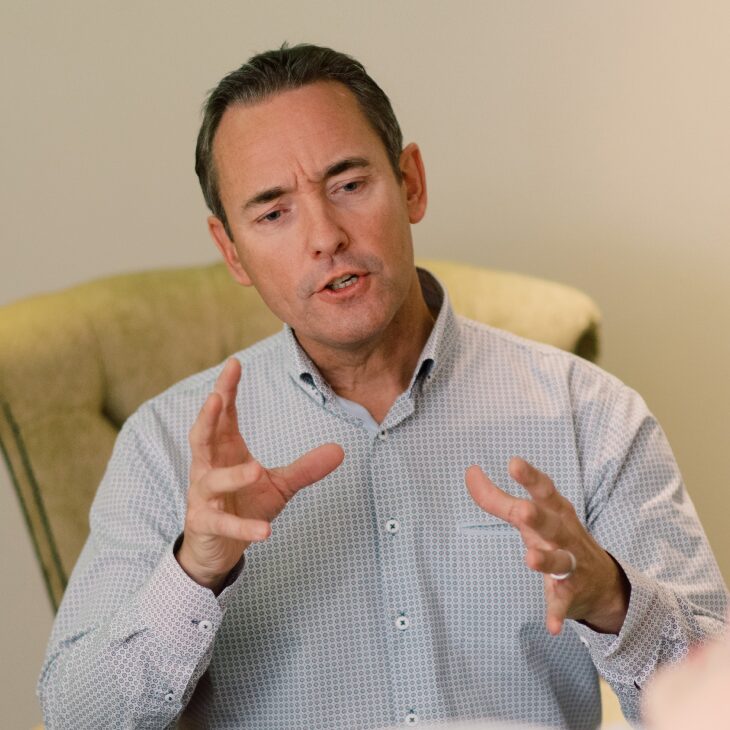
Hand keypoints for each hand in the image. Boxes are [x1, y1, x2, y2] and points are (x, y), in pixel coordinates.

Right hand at [177, 358, 344, 591]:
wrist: (218, 548)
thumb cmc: (244, 505)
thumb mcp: (279, 485)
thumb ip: (305, 468)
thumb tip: (340, 450)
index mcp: (224, 451)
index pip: (223, 415)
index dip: (226, 389)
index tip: (235, 363)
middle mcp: (208, 468)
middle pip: (201, 437)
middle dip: (207, 416)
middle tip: (216, 396)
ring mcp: (203, 497)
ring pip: (212, 481)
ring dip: (232, 476)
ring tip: (255, 470)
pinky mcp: (205, 525)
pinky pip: (223, 524)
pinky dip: (244, 527)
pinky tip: (266, 530)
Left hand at [465, 457, 629, 634]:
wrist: (603, 582)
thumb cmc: (556, 536)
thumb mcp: (532, 515)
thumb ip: (498, 497)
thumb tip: (470, 472)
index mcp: (556, 511)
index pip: (544, 490)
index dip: (530, 477)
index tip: (513, 462)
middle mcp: (564, 534)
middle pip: (550, 523)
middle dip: (537, 516)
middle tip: (522, 510)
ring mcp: (570, 563)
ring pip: (559, 561)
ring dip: (545, 561)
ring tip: (530, 559)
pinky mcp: (570, 592)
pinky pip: (562, 602)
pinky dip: (556, 613)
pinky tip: (551, 627)